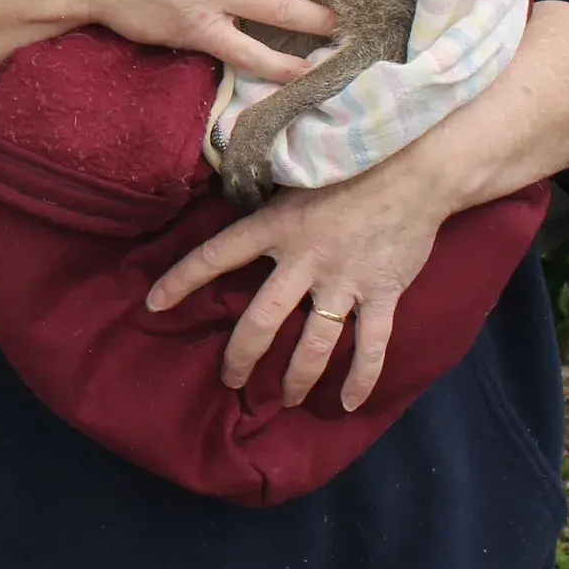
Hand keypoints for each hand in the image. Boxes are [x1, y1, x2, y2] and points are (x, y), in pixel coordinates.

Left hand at [145, 156, 447, 409]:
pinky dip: (360, 378)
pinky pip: (371, 346)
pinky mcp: (382, 292)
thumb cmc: (351, 164)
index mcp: (276, 225)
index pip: (216, 255)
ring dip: (297, 378)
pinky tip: (348, 404)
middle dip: (242, 358)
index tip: (153, 306)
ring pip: (313, 344)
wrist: (415, 166)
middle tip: (232, 381)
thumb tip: (232, 203)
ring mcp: (344, 280)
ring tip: (287, 399)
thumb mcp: (295, 175)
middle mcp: (304, 258)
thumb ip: (267, 202)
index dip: (180, 281)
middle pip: (261, 321)